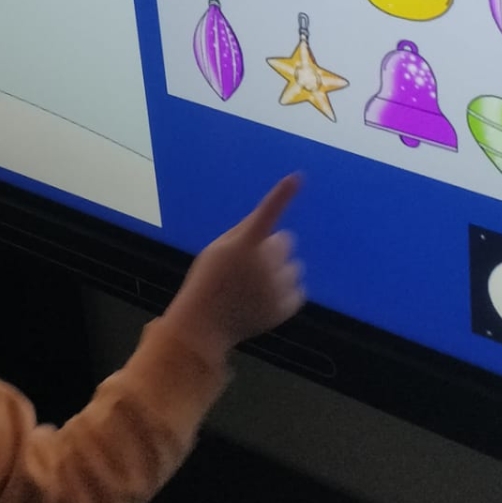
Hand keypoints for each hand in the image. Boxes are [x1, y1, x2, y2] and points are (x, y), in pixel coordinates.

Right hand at [162, 175, 304, 359]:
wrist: (204, 325)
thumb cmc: (208, 281)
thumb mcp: (217, 250)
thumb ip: (243, 234)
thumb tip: (271, 228)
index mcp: (244, 245)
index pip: (267, 213)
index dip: (283, 194)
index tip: (297, 177)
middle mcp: (264, 264)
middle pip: (286, 241)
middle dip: (273, 248)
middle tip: (249, 265)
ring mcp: (276, 287)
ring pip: (294, 266)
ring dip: (280, 271)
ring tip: (255, 286)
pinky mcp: (285, 307)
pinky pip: (297, 290)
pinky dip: (284, 293)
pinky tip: (263, 300)